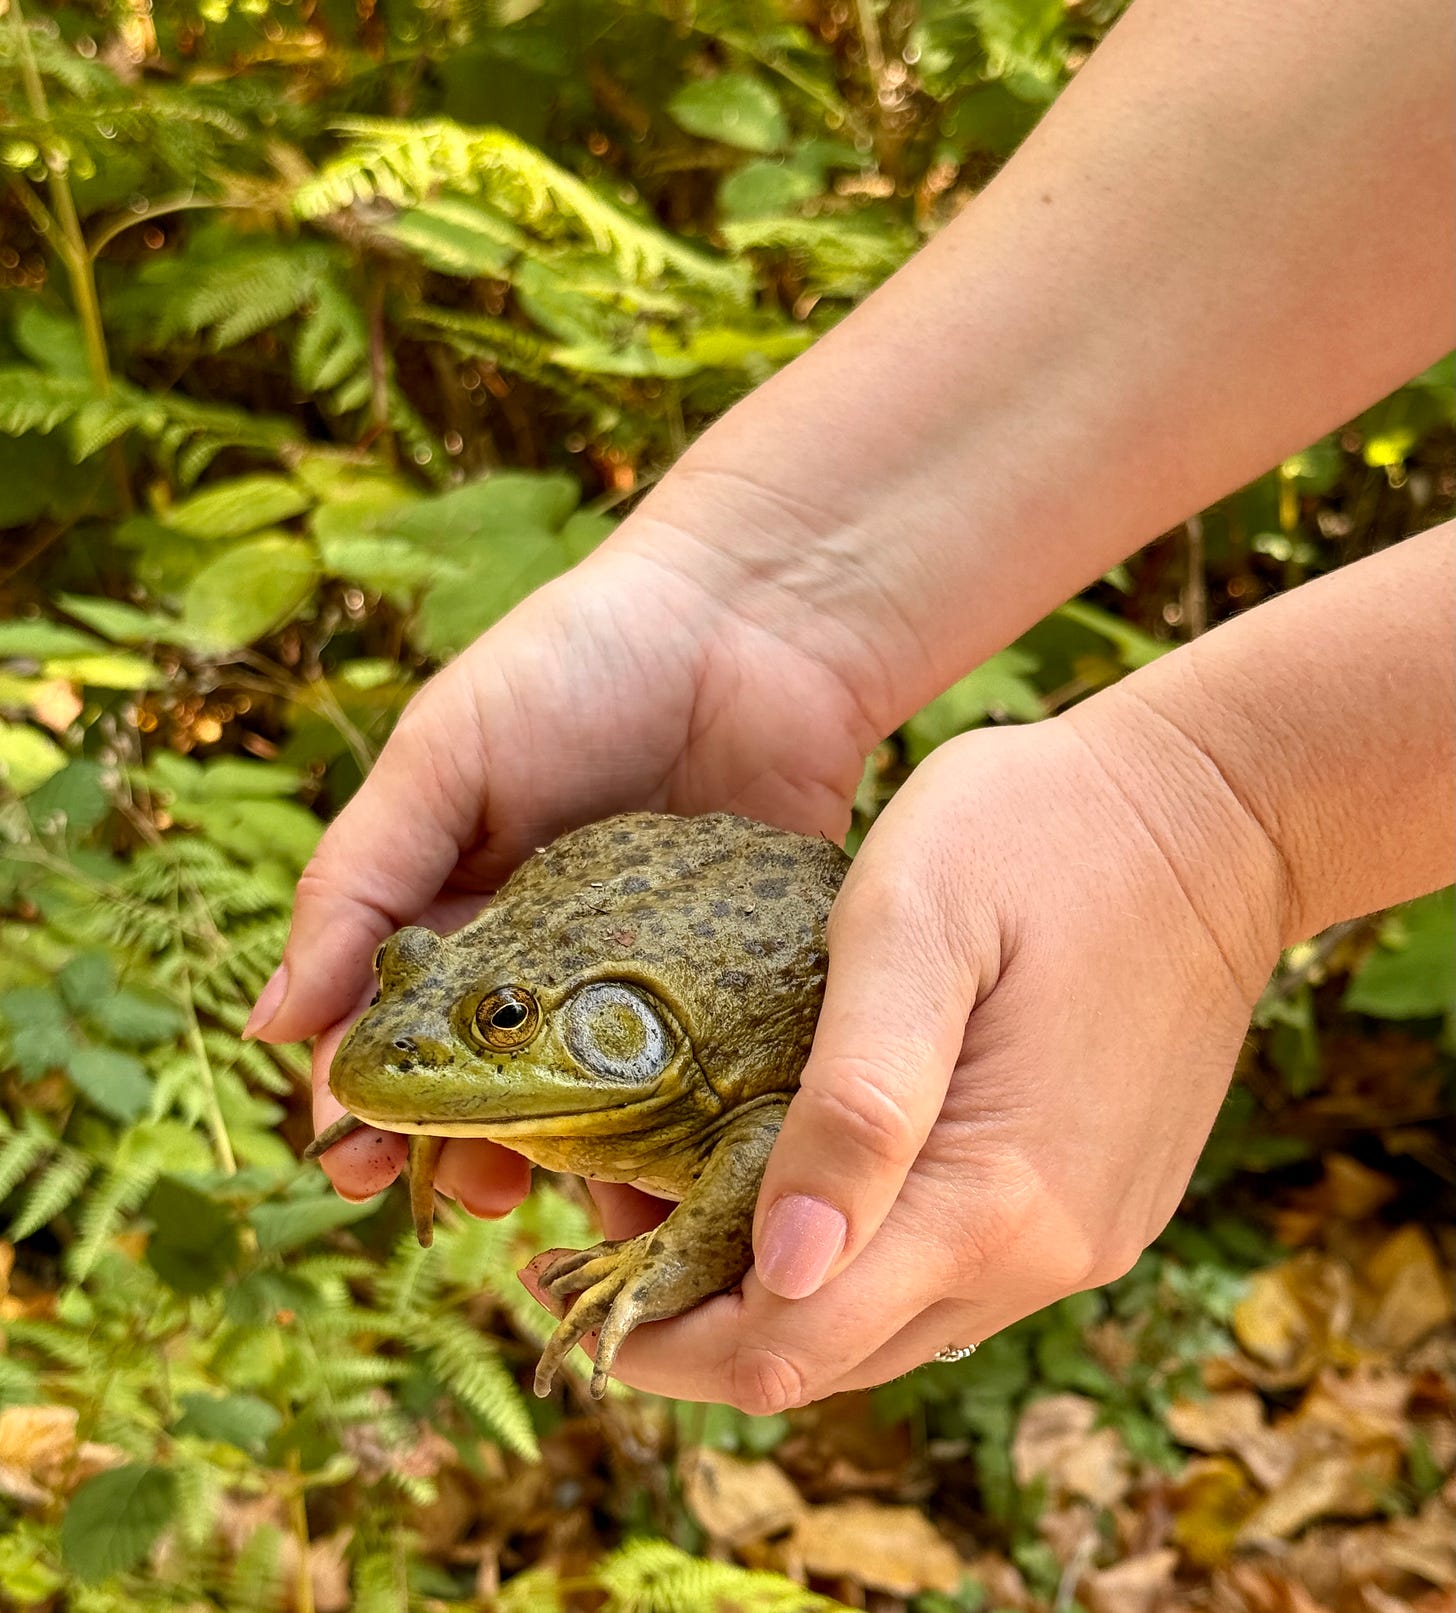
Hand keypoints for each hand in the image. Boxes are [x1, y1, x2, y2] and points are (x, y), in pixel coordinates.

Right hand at [249, 496, 881, 1212]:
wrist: (756, 619)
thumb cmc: (580, 666)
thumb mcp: (445, 756)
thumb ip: (361, 879)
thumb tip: (267, 1024)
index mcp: (460, 907)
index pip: (394, 1031)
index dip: (367, 1104)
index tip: (356, 1167)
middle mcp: (544, 957)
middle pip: (491, 1088)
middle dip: (470, 1153)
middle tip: (472, 1203)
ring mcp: (644, 977)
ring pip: (597, 1105)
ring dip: (578, 1167)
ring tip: (579, 1212)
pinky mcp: (735, 979)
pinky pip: (704, 1079)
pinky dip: (685, 1134)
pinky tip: (677, 1180)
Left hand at [535, 699, 1288, 1406]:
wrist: (1212, 815)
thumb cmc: (1039, 838)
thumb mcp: (914, 929)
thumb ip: (856, 1100)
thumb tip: (781, 1262)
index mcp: (988, 1196)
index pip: (787, 1346)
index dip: (662, 1342)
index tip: (565, 1287)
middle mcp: (1044, 1251)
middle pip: (830, 1359)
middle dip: (698, 1324)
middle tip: (600, 1240)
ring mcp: (1081, 1233)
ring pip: (889, 1327)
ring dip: (775, 1295)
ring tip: (678, 1208)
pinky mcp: (1098, 1202)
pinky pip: (951, 1278)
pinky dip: (857, 1261)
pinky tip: (801, 1182)